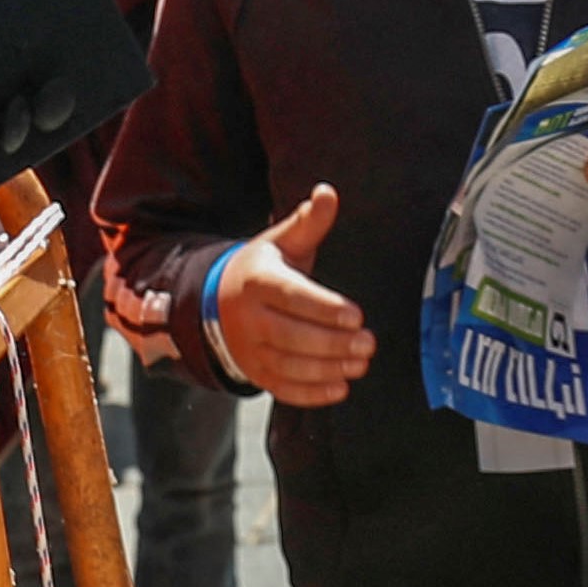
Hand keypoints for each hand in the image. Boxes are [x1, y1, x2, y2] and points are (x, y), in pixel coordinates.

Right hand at [210, 185, 374, 405]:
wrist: (218, 301)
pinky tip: (340, 389)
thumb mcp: (282, 240)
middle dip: (333, 343)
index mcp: (257, 281)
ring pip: (289, 366)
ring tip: (361, 364)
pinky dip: (311, 394)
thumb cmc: (264, 268)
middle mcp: (247, 318)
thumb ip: (309, 221)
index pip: (291, 297)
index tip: (357, 315)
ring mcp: (248, 349)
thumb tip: (327, 192)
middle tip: (369, 343)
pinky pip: (282, 389)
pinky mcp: (254, 373)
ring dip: (328, 369)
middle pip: (292, 336)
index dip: (324, 309)